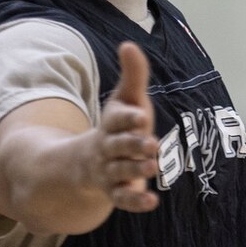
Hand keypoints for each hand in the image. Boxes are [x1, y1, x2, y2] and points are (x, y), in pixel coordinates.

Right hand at [78, 42, 159, 212]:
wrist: (91, 161)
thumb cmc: (119, 125)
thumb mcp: (126, 99)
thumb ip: (133, 75)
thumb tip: (129, 44)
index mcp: (112, 123)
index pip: (118, 119)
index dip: (129, 118)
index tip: (142, 116)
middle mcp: (109, 147)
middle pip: (120, 146)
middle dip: (134, 145)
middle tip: (153, 144)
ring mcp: (112, 170)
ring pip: (122, 171)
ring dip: (137, 169)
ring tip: (154, 165)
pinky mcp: (117, 190)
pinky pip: (123, 198)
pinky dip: (136, 202)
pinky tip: (152, 202)